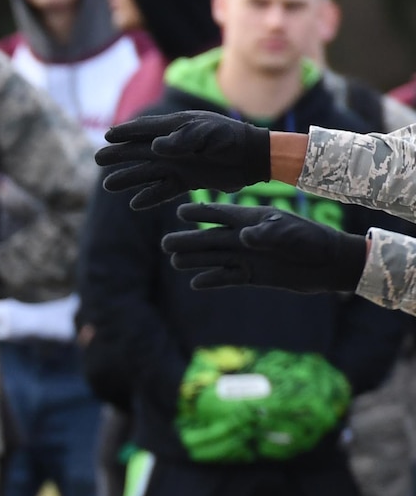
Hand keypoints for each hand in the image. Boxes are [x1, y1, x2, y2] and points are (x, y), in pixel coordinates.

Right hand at [97, 112, 270, 209]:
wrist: (255, 157)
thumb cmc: (232, 139)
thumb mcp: (208, 134)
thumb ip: (182, 139)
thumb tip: (154, 147)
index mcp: (176, 128)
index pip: (144, 129)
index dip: (125, 133)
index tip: (107, 136)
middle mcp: (173, 146)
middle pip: (139, 151)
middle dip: (118, 156)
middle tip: (97, 159)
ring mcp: (180, 164)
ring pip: (147, 173)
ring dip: (129, 178)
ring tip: (109, 185)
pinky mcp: (188, 180)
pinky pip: (164, 189)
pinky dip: (150, 196)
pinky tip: (136, 203)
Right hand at [163, 201, 366, 293]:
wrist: (330, 264)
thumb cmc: (312, 241)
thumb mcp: (290, 233)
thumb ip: (267, 233)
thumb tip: (243, 237)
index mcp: (252, 219)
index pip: (221, 214)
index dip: (200, 213)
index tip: (180, 211)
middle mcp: (246, 238)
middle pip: (211, 238)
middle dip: (188, 240)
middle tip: (165, 244)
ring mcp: (248, 257)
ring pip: (215, 258)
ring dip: (195, 260)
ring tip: (174, 262)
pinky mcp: (254, 275)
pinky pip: (228, 277)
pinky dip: (213, 280)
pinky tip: (196, 283)